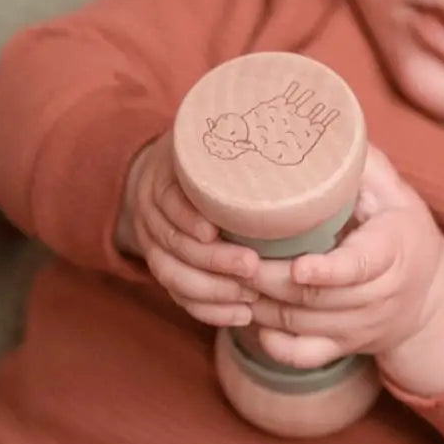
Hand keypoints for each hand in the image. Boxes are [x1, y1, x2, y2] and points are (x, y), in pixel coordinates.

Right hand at [117, 131, 259, 325]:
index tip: (213, 230)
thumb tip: (291, 128)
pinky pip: (180, 296)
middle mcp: (152, 213)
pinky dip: (209, 310)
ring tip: (251, 297)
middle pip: (172, 245)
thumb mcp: (210, 136)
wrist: (167, 174)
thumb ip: (238, 134)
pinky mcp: (168, 269)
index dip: (187, 217)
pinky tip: (241, 315)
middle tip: (252, 267)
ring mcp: (156, 245)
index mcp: (163, 177)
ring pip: (173, 277)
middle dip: (212, 262)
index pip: (167, 200)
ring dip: (213, 292)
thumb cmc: (207, 154)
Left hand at [244, 145, 443, 367]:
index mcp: (393, 251)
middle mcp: (379, 296)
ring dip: (262, 305)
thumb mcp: (396, 192)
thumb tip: (327, 128)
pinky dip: (274, 344)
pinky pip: (304, 356)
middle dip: (271, 280)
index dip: (328, 269)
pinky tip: (250, 319)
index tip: (298, 265)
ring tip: (229, 278)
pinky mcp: (344, 347)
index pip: (361, 267)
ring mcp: (360, 326)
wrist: (434, 296)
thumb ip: (365, 166)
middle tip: (235, 257)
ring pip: (303, 325)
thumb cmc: (403, 230)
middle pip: (318, 298)